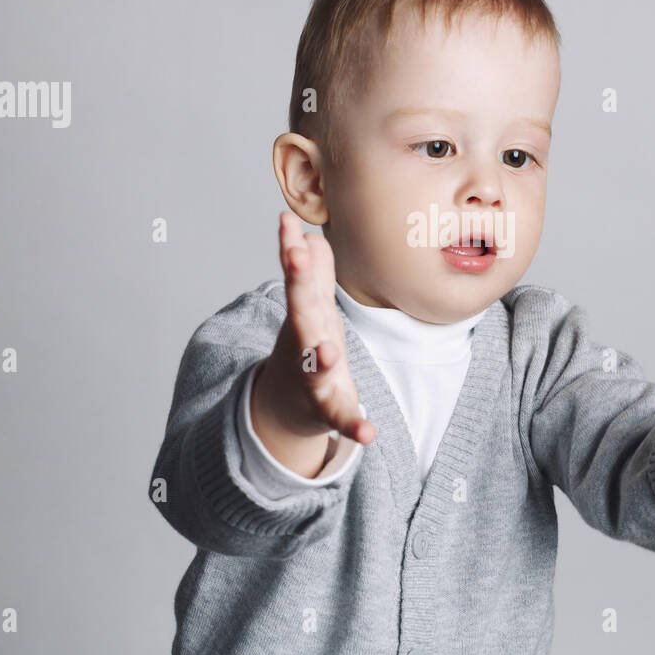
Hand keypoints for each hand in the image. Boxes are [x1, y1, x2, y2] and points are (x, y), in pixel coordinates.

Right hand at [252, 210, 375, 446]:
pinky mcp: (328, 409)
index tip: (286, 222)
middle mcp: (304, 342)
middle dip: (298, 285)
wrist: (287, 406)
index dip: (291, 250)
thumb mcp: (309, 309)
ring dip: (320, 359)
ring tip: (328, 351)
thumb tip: (311, 235)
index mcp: (304, 315)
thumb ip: (311, 272)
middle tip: (295, 258)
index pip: (296, 278)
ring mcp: (313, 377)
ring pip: (316, 367)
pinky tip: (368, 432)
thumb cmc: (305, 348)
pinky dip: (354, 424)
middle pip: (300, 312)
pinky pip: (341, 417)